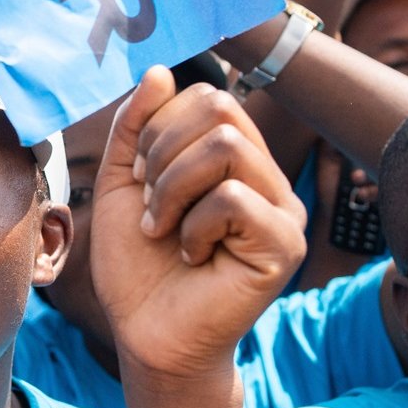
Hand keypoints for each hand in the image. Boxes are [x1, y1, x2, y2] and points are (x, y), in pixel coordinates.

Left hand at [91, 68, 305, 382]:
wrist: (147, 335)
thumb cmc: (138, 266)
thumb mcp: (123, 185)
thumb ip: (135, 128)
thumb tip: (160, 71)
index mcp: (236, 160)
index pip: (209, 97)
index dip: (160, 127)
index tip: (140, 177)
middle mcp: (267, 178)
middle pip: (221, 109)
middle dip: (163, 153)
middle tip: (149, 204)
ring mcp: (283, 210)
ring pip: (227, 146)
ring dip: (173, 187)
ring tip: (162, 228)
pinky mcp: (284, 244)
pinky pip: (235, 197)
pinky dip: (194, 224)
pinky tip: (191, 255)